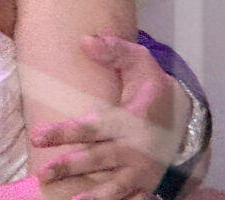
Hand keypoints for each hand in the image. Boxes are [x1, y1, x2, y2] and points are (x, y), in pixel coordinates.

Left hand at [32, 35, 189, 199]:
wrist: (186, 117)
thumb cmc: (153, 87)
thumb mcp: (139, 61)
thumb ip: (114, 50)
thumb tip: (85, 40)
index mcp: (129, 119)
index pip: (90, 127)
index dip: (64, 132)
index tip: (37, 136)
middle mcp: (134, 148)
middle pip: (97, 159)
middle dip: (70, 167)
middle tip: (44, 174)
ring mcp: (142, 170)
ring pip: (114, 186)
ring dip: (93, 196)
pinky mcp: (147, 184)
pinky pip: (133, 199)